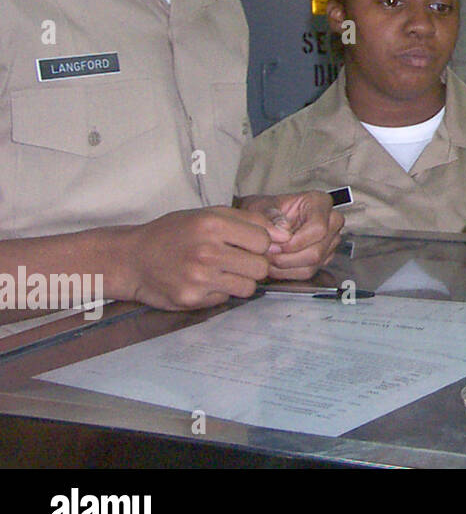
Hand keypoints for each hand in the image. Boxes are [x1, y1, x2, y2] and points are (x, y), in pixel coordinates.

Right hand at [118, 206, 274, 310]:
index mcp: (212, 225)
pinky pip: (226, 298)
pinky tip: (204, 282)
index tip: (246, 244)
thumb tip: (285, 235)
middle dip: (253, 264)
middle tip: (235, 260)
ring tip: (221, 271)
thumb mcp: (207, 215)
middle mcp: (206, 252)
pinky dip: (220, 292)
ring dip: (240, 280)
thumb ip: (248, 221)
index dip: (260, 244)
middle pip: (261, 267)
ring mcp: (199, 278)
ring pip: (248, 287)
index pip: (265, 241)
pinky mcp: (192, 299)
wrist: (131, 258)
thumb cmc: (173, 233)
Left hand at [239, 192, 343, 280]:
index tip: (276, 244)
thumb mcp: (259, 207)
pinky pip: (307, 272)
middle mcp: (331, 221)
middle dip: (287, 258)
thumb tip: (282, 232)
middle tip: (267, 253)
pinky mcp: (324, 257)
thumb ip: (269, 218)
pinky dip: (287, 272)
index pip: (318, 228)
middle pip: (316, 251)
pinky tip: (274, 264)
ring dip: (285, 267)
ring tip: (268, 258)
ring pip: (313, 265)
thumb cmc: (265, 211)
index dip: (296, 242)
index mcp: (319, 202)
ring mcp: (330, 240)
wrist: (262, 221)